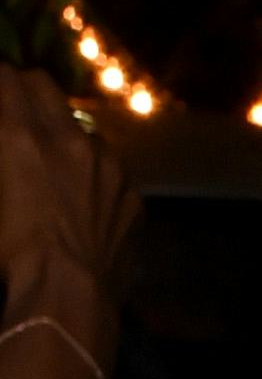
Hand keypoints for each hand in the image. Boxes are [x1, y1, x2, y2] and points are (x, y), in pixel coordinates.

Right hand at [0, 66, 136, 351]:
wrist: (67, 299)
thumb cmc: (9, 255)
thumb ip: (4, 153)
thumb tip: (11, 150)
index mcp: (22, 136)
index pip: (7, 78)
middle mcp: (70, 139)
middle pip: (43, 87)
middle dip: (26, 91)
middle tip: (17, 109)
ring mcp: (109, 167)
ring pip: (83, 129)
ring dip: (66, 136)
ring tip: (56, 165)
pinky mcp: (132, 198)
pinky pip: (112, 173)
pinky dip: (96, 177)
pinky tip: (87, 205)